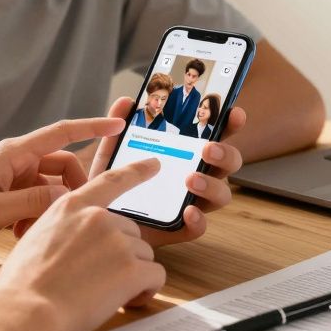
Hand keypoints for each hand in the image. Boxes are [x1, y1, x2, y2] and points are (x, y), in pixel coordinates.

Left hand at [0, 116, 125, 256]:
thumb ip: (33, 202)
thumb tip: (67, 195)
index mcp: (14, 154)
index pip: (61, 133)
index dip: (92, 127)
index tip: (118, 126)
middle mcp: (17, 162)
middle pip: (63, 166)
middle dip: (74, 188)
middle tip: (75, 213)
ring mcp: (13, 179)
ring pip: (52, 188)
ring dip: (53, 208)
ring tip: (36, 230)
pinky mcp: (9, 196)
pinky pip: (38, 201)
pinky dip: (38, 217)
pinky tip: (23, 234)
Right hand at [0, 159, 165, 330]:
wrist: (24, 311)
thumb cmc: (23, 284)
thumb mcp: (38, 237)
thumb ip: (65, 228)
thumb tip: (80, 241)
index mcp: (72, 207)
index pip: (110, 181)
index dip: (135, 171)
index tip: (154, 164)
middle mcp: (98, 217)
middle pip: (131, 233)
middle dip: (122, 257)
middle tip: (95, 281)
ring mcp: (117, 240)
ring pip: (144, 256)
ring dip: (131, 276)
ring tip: (100, 294)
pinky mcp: (131, 267)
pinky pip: (156, 277)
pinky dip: (145, 291)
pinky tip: (122, 301)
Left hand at [88, 96, 246, 247]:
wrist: (98, 220)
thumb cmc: (113, 181)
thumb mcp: (112, 150)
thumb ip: (119, 125)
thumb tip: (126, 102)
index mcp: (187, 152)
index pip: (216, 135)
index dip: (230, 124)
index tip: (233, 113)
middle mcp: (197, 175)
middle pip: (227, 163)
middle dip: (225, 154)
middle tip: (207, 148)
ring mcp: (192, 202)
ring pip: (221, 195)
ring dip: (211, 185)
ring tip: (191, 179)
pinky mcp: (180, 227)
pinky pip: (198, 227)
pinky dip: (198, 220)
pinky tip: (188, 211)